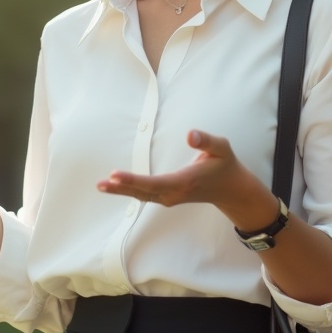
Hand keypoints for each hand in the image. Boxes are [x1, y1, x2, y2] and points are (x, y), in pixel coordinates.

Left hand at [97, 130, 258, 213]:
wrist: (231, 190)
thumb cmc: (225, 165)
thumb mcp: (221, 148)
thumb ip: (206, 141)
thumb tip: (190, 135)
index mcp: (184, 181)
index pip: (153, 182)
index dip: (133, 179)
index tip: (114, 175)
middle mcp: (174, 193)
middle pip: (142, 192)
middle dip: (120, 188)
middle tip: (100, 183)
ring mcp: (171, 198)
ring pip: (141, 196)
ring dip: (121, 191)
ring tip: (101, 185)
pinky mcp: (168, 197)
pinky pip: (145, 195)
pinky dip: (129, 191)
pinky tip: (116, 187)